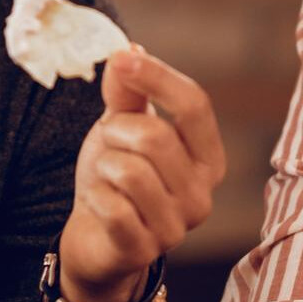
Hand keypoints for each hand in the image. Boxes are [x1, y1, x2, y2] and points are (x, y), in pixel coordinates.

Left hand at [56, 47, 225, 301]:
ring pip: (130, 171)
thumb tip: (129, 50)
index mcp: (208, 158)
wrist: (95, 240)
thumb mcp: (122, 129)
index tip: (121, 58)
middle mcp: (202, 195)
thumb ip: (127, 94)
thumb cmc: (116, 179)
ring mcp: (176, 228)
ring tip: (105, 176)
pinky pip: (113, 207)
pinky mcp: (143, 251)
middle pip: (156, 136)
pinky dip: (94, 196)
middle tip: (107, 144)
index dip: (158, 77)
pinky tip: (98, 204)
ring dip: (103, 164)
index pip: (195, 105)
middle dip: (117, 131)